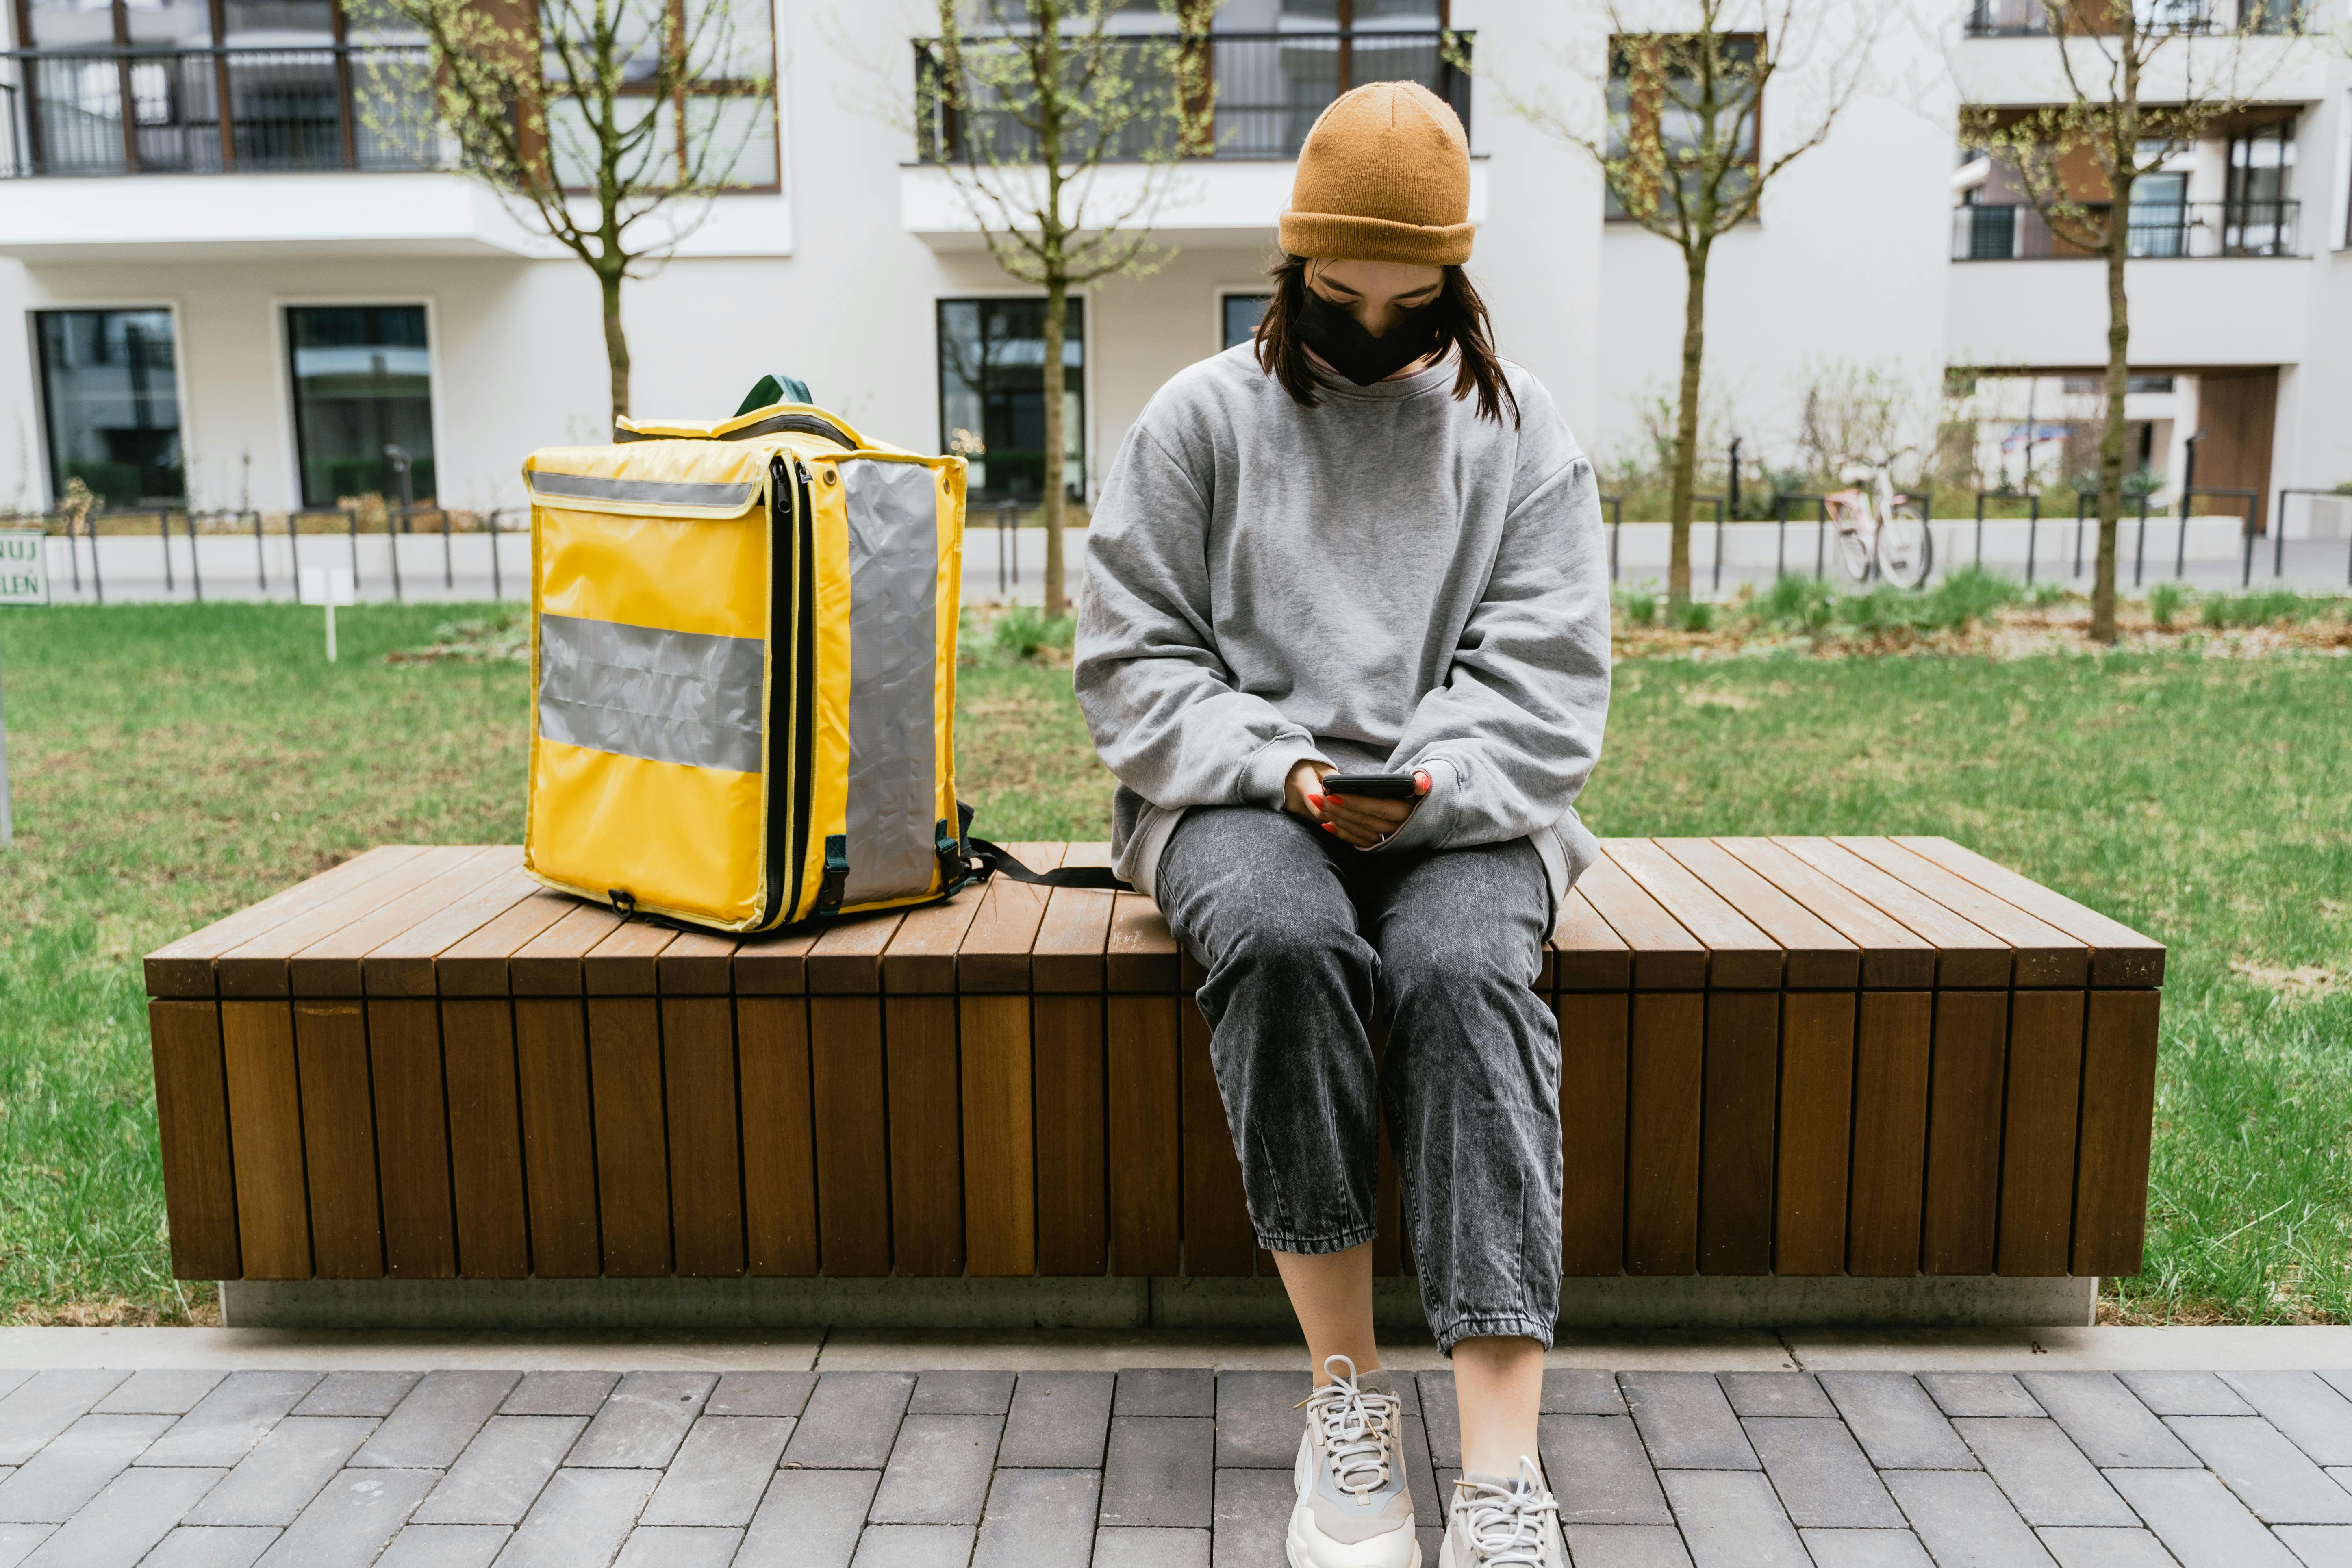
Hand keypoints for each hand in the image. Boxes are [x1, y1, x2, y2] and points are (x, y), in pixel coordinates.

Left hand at [1289, 763, 1430, 848]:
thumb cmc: (1419, 794)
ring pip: (1361, 832)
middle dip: (1339, 810)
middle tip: (1317, 798)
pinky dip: (1343, 834)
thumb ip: (1420, 782)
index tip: (1333, 794)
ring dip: (1337, 820)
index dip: (1356, 803)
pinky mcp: (1383, 845)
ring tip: (1318, 806)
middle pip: (1365, 821)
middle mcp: (1400, 829)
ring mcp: (1391, 840)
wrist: (1431, 815)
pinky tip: (1327, 824)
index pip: (1379, 808)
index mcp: (1409, 812)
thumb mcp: (1423, 786)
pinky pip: (1360, 841)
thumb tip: (1421, 782)